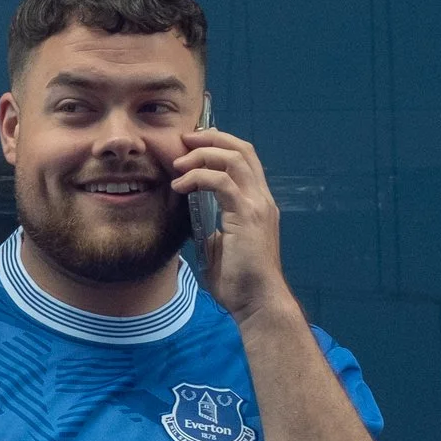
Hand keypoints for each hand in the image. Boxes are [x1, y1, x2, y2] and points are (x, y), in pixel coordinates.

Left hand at [172, 129, 291, 321]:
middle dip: (211, 139)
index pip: (244, 159)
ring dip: (202, 156)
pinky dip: (199, 177)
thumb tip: (194, 220)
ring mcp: (257, 205)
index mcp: (257, 203)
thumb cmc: (239, 281)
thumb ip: (212, 227)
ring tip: (179, 164)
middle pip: (242, 149)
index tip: (193, 145)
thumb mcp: (221, 246)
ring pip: (234, 159)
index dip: (220, 144)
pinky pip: (222, 182)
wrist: (257, 301)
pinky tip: (180, 187)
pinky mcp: (248, 215)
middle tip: (184, 141)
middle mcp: (262, 198)